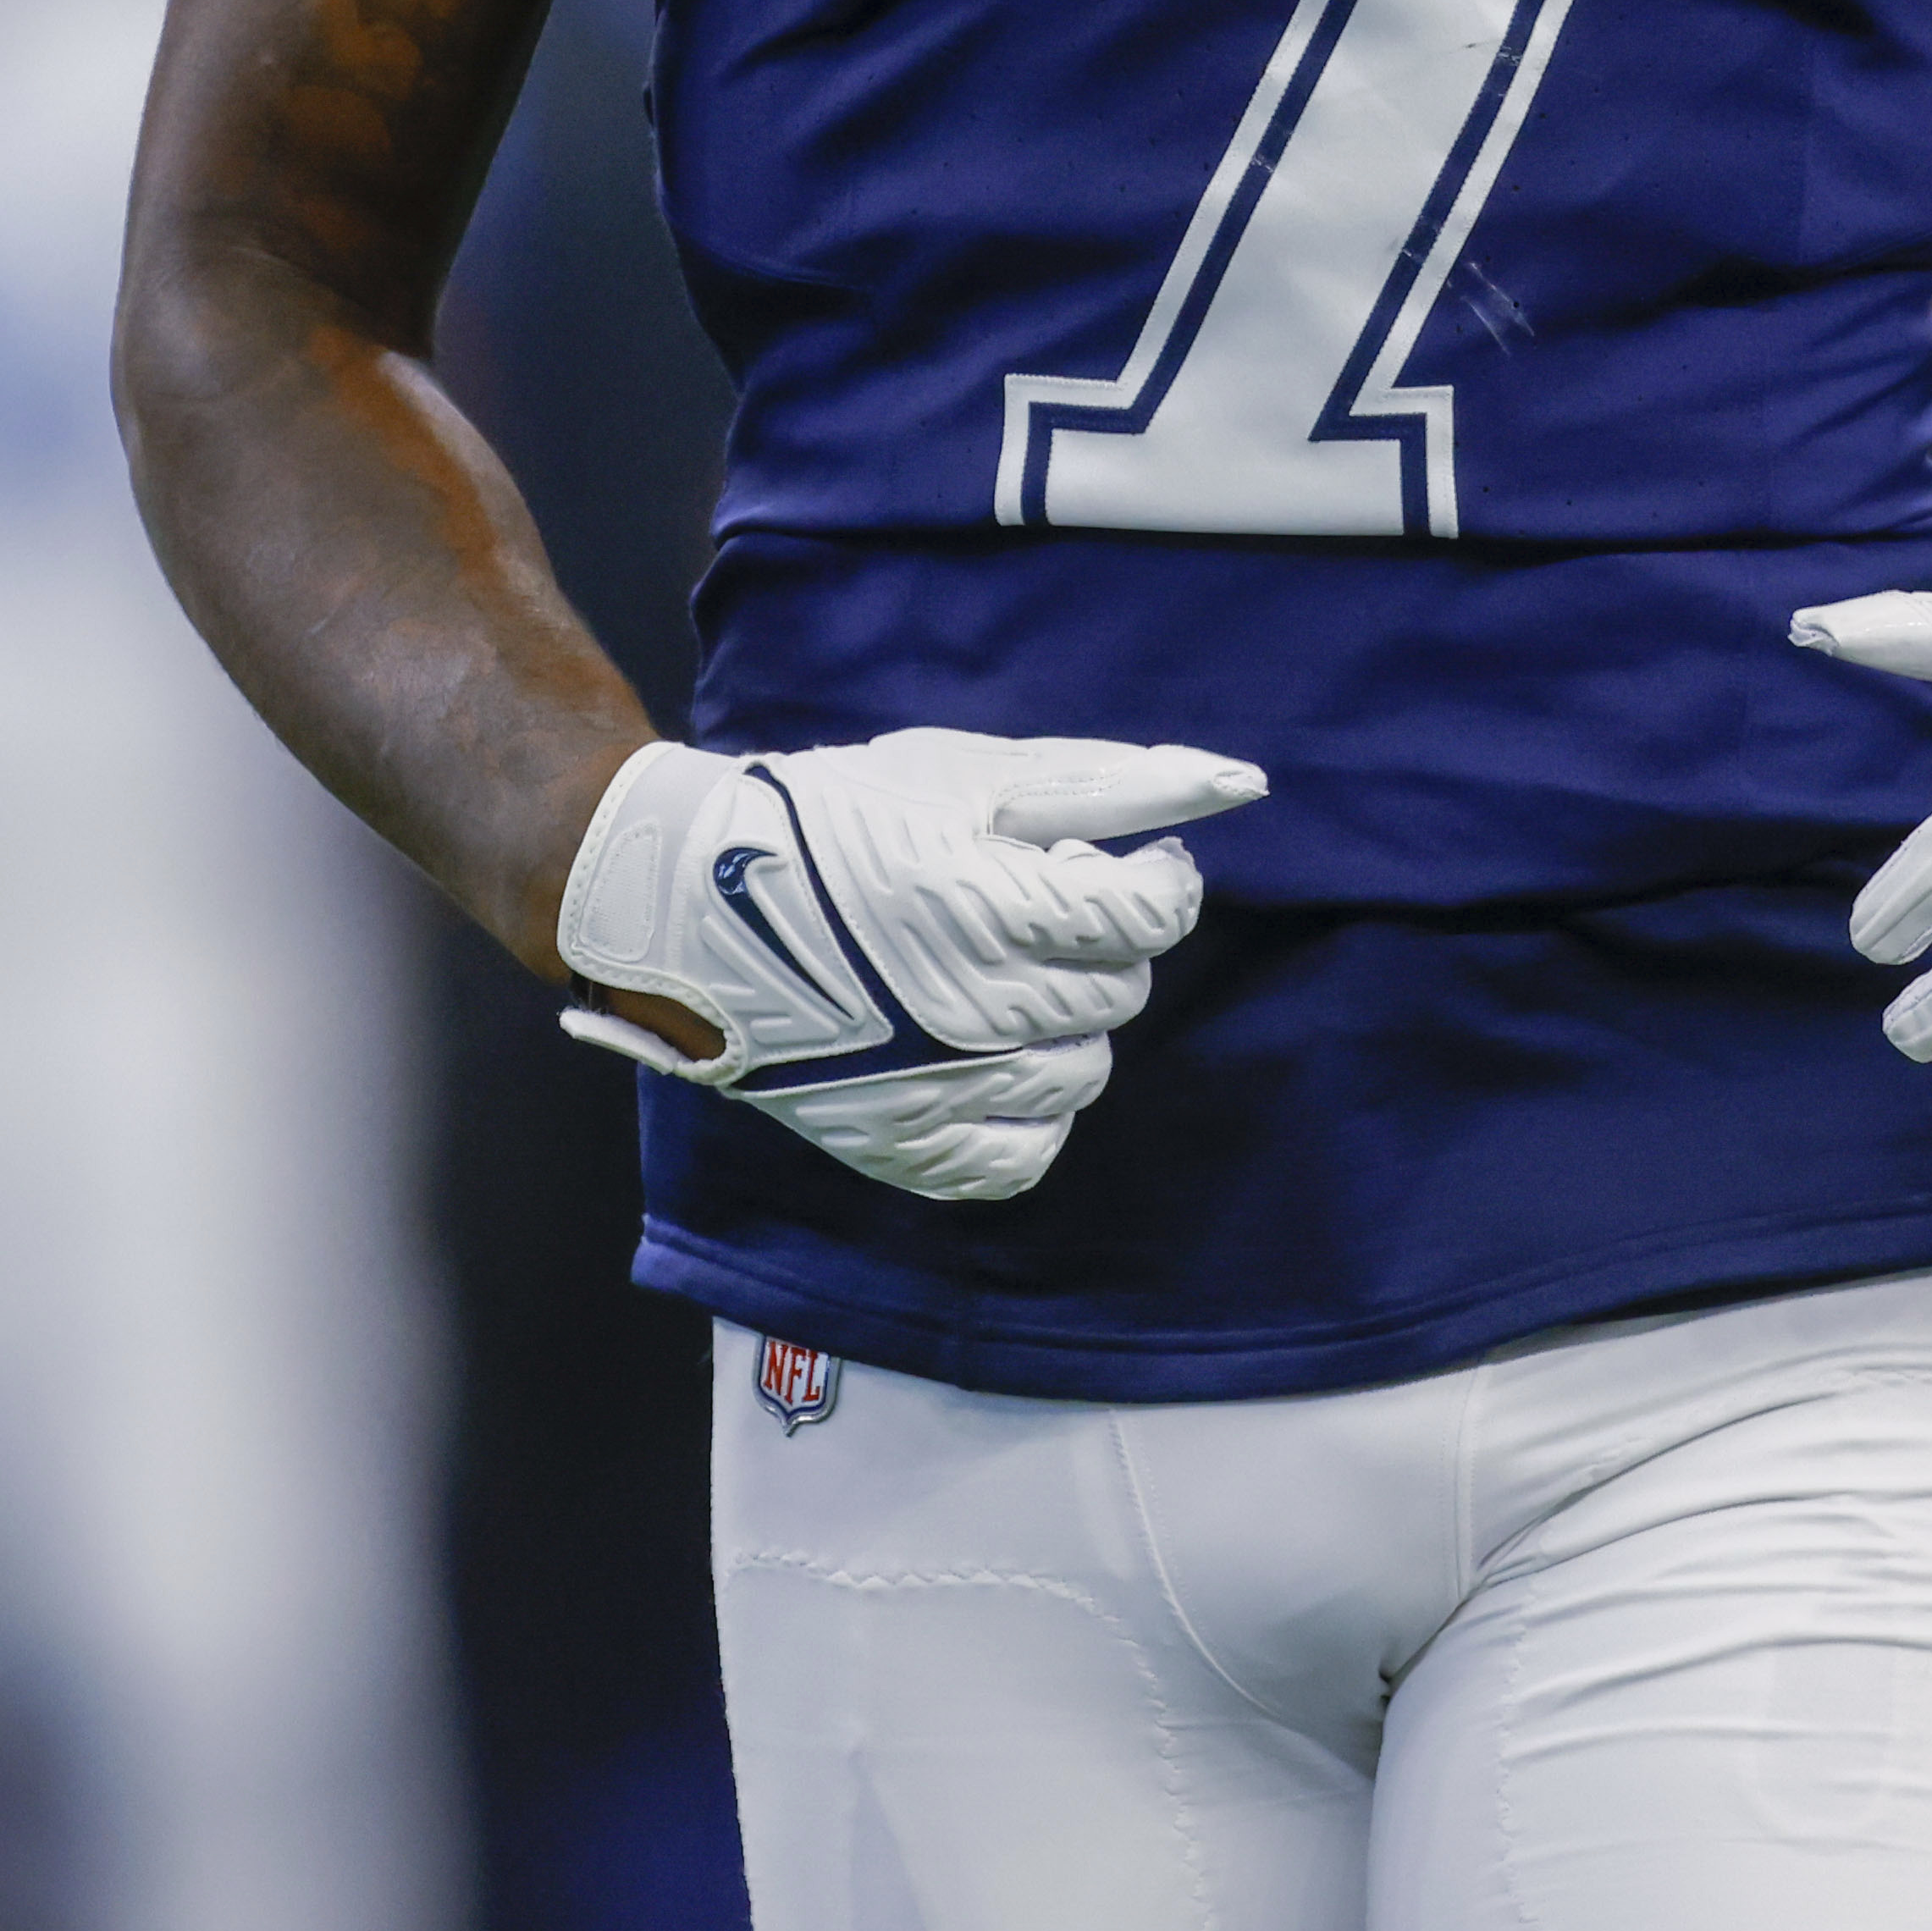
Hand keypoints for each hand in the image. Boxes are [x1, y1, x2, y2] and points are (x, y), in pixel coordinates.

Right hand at [554, 729, 1267, 1203]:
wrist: (686, 905)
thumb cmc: (832, 820)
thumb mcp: (972, 774)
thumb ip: (1114, 781)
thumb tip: (1245, 784)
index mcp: (984, 906)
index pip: (1150, 915)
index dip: (1152, 880)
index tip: (1109, 862)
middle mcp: (966, 1014)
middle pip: (1119, 992)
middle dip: (1095, 942)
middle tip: (1027, 906)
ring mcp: (933, 1093)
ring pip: (1083, 1072)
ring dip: (1062, 1018)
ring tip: (991, 972)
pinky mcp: (901, 1147)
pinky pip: (1024, 1156)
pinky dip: (1024, 1109)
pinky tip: (980, 1051)